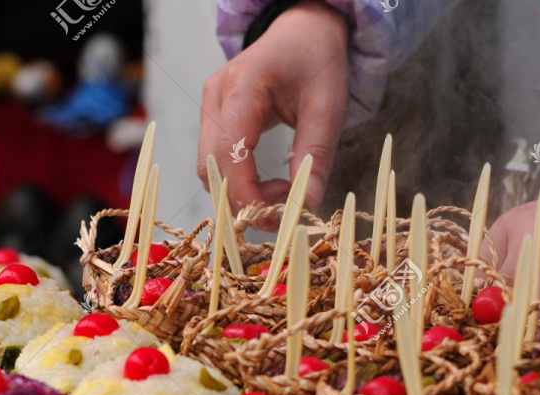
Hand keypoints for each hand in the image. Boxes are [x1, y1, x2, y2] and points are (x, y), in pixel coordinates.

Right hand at [198, 0, 348, 214]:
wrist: (304, 32)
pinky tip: (272, 183)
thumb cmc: (317, 62)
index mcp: (242, 85)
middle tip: (285, 210)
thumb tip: (306, 202)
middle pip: (211, 166)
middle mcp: (216, 96)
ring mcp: (210, 106)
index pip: (230, 151)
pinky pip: (218, 161)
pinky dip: (241, 182)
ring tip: (285, 191)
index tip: (275, 217)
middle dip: (243, 199)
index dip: (245, 192)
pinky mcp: (215, 118)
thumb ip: (316, 154)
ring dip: (242, 193)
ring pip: (210, 168)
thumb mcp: (328, 106)